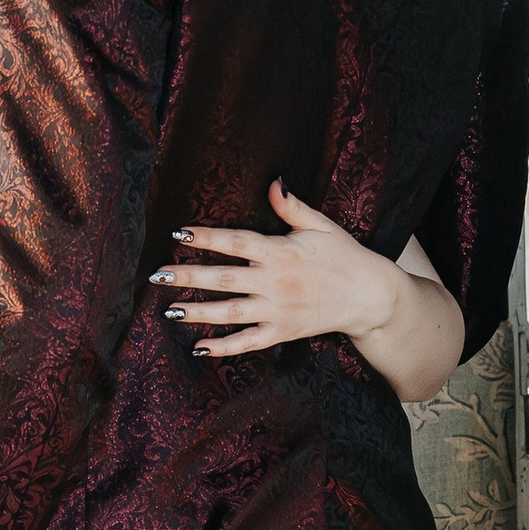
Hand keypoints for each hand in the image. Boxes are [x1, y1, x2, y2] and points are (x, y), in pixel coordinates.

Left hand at [154, 180, 401, 355]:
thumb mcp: (321, 226)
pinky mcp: (283, 332)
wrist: (370, 296)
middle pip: (225, 279)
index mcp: (282, 252)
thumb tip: (272, 182)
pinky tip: (199, 347)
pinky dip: (224, 347)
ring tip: (168, 309)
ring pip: (231, 312)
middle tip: (157, 274)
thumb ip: (292, 207)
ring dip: (198, 312)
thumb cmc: (344, 256)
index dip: (207, 237)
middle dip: (189, 276)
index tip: (178, 233)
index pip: (237, 242)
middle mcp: (276, 282)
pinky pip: (249, 342)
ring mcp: (278, 311)